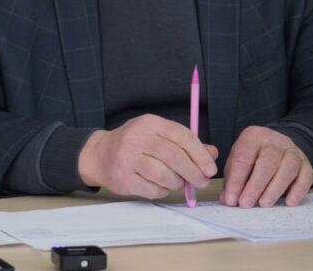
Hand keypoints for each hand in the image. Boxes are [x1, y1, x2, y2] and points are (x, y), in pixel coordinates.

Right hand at [78, 114, 217, 198]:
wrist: (100, 154)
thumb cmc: (136, 144)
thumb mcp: (160, 135)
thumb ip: (186, 143)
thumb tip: (212, 154)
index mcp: (150, 123)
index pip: (181, 135)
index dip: (199, 153)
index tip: (210, 168)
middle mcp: (137, 137)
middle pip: (173, 156)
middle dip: (192, 172)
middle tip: (202, 181)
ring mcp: (127, 158)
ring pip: (163, 175)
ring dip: (177, 183)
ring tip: (180, 183)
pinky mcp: (123, 178)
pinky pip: (151, 189)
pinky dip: (163, 191)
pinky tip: (163, 186)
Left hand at [219, 126, 312, 207]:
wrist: (277, 147)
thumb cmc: (252, 158)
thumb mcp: (237, 164)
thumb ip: (232, 180)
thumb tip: (227, 200)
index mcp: (253, 137)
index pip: (243, 158)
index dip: (236, 180)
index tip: (231, 199)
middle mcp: (275, 140)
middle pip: (267, 162)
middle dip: (255, 185)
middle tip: (246, 204)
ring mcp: (293, 151)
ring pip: (288, 168)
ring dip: (275, 189)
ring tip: (264, 205)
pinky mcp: (306, 163)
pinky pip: (306, 176)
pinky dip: (298, 190)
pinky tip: (290, 203)